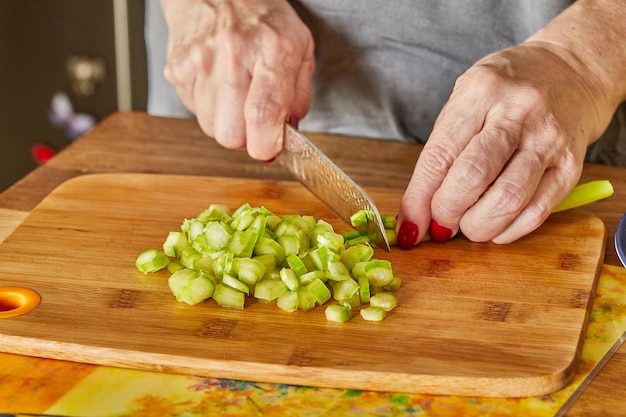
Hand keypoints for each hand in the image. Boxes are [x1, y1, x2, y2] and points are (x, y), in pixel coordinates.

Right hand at [161, 0, 314, 160]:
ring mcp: (199, 62)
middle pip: (231, 134)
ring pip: (210, 128)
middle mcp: (232, 55)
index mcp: (272, 50)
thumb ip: (299, 95)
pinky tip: (217, 83)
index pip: (262, 114)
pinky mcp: (177, 68)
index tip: (269, 149)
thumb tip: (288, 133)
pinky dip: (207, 106)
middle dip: (246, 136)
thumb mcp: (300, 48)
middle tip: (254, 117)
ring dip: (226, 121)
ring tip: (235, 93)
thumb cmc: (263, 19)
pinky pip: (193, 112)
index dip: (266, 144)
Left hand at [397, 42, 611, 246]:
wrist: (572, 71)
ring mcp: (550, 139)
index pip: (440, 155)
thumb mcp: (466, 102)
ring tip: (468, 226)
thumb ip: (442, 153)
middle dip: (447, 212)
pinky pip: (538, 211)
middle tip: (441, 222)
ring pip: (507, 199)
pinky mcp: (573, 165)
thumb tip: (418, 213)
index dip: (420, 198)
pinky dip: (510, 230)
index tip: (410, 226)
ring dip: (478, 226)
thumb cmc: (505, 92)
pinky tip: (497, 228)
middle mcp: (518, 112)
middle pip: (472, 177)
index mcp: (481, 91)